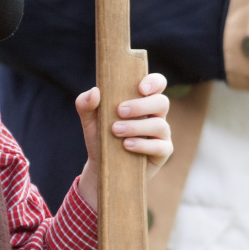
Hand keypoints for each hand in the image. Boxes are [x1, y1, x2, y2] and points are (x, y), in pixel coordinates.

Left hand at [76, 73, 172, 209]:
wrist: (101, 167)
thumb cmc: (100, 137)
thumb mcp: (89, 120)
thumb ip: (86, 104)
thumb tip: (95, 92)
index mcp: (142, 100)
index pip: (157, 84)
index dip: (154, 82)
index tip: (140, 88)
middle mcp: (156, 115)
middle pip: (161, 102)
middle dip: (141, 106)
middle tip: (120, 111)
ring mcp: (161, 134)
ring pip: (160, 125)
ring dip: (137, 127)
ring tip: (116, 131)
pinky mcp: (162, 152)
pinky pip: (161, 146)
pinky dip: (143, 145)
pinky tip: (126, 145)